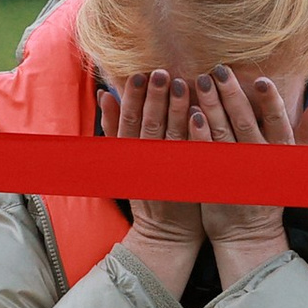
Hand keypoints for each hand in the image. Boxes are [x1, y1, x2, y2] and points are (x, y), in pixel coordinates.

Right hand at [98, 69, 204, 296]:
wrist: (166, 234)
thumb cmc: (147, 191)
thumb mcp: (124, 159)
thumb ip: (115, 127)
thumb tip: (105, 94)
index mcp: (129, 157)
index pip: (128, 122)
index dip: (133, 97)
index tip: (140, 74)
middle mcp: (145, 164)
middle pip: (149, 125)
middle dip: (155, 97)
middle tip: (162, 72)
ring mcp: (168, 173)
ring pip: (171, 136)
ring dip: (176, 109)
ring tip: (183, 83)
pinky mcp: (188, 181)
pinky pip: (191, 154)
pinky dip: (194, 133)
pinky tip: (201, 113)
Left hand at [184, 64, 307, 286]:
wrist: (247, 234)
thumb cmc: (271, 191)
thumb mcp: (294, 161)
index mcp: (280, 154)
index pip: (279, 123)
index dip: (270, 102)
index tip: (260, 79)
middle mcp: (259, 161)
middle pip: (245, 123)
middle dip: (231, 95)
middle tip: (218, 70)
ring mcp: (235, 171)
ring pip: (223, 134)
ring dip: (211, 106)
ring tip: (199, 81)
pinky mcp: (213, 180)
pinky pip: (205, 154)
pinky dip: (198, 134)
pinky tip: (191, 115)